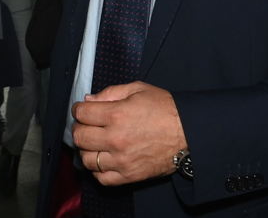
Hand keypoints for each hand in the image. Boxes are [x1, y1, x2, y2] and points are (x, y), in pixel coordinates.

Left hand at [71, 81, 186, 185]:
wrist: (188, 133)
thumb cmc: (165, 109)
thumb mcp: (138, 89)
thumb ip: (110, 93)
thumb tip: (89, 100)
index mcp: (117, 115)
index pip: (82, 113)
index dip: (78, 109)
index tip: (81, 109)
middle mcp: (116, 139)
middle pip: (80, 137)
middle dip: (78, 128)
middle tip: (85, 125)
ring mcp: (121, 160)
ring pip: (87, 159)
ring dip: (86, 149)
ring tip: (94, 142)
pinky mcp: (129, 175)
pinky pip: (101, 177)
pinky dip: (97, 169)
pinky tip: (103, 159)